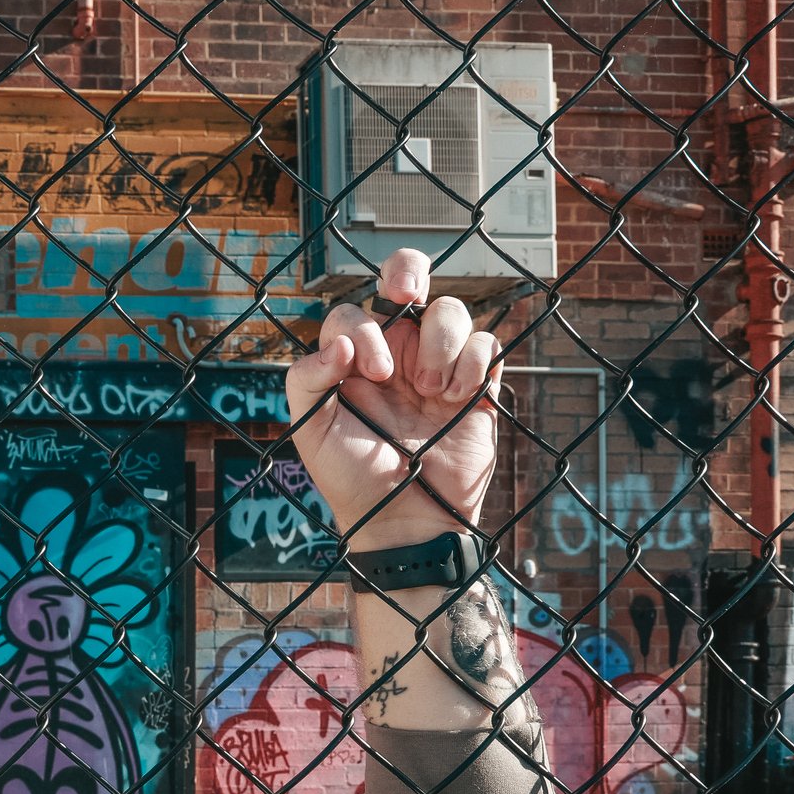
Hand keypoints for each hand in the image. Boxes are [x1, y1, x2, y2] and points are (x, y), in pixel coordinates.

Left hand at [284, 249, 505, 548]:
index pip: (354, 312)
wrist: (404, 521)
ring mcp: (438, 365)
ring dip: (441, 344)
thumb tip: (338, 345)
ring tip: (433, 392)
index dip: (365, 329)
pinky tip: (459, 400)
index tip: (374, 373)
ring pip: (451, 310)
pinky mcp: (476, 384)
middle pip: (406, 278)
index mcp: (353, 359)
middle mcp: (397, 352)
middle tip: (407, 296)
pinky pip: (487, 343)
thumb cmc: (352, 478)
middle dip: (408, 271)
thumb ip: (306, 381)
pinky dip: (474, 362)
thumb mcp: (311, 433)